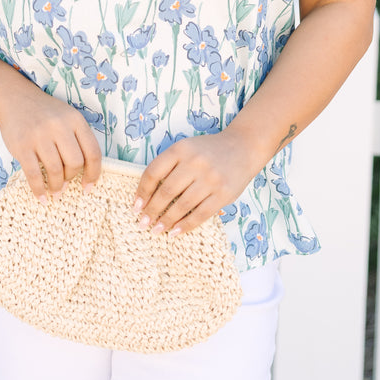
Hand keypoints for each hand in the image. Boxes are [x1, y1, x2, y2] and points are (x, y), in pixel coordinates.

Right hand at [0, 89, 101, 201]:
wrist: (14, 99)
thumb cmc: (45, 113)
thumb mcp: (67, 117)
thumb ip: (77, 139)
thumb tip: (84, 175)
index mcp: (75, 120)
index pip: (93, 152)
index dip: (93, 174)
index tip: (88, 186)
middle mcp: (59, 126)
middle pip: (75, 163)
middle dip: (72, 177)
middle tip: (66, 183)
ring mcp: (40, 136)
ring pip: (55, 170)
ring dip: (56, 186)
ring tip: (55, 191)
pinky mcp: (22, 146)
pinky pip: (34, 174)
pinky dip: (39, 189)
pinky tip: (41, 196)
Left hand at [133, 130, 257, 235]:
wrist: (243, 147)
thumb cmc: (208, 151)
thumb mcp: (186, 148)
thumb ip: (169, 165)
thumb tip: (147, 195)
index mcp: (181, 149)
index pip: (154, 172)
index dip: (142, 191)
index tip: (136, 206)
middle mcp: (195, 162)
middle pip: (166, 191)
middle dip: (152, 210)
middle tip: (143, 223)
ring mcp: (210, 179)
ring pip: (182, 205)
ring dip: (167, 220)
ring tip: (157, 230)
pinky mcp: (223, 194)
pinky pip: (201, 214)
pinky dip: (186, 225)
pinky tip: (176, 231)